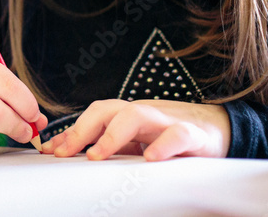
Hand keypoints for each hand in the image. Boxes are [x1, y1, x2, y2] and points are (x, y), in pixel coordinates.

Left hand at [41, 99, 229, 160]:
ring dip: (113, 134)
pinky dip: (164, 144)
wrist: (217, 131)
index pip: (93, 117)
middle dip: (83, 129)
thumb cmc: (168, 137)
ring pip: (136, 114)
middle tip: (66, 153)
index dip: (71, 131)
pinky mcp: (194, 135)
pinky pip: (177, 135)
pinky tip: (150, 158)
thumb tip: (60, 147)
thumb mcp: (133, 142)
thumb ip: (100, 144)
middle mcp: (142, 114)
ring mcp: (166, 121)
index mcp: (126, 116)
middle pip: (107, 109)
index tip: (50, 151)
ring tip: (97, 154)